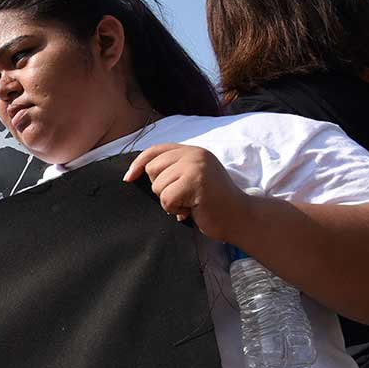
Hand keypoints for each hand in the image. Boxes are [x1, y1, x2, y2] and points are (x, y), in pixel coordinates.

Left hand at [124, 144, 251, 242]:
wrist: (239, 217)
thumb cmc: (213, 203)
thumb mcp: (191, 179)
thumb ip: (172, 171)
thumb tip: (135, 174)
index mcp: (192, 151)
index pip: (155, 150)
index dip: (138, 164)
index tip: (129, 178)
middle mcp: (194, 154)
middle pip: (152, 169)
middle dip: (160, 188)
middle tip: (182, 196)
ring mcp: (196, 166)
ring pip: (158, 185)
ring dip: (169, 201)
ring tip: (190, 202)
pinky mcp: (196, 181)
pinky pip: (166, 198)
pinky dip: (175, 209)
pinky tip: (191, 209)